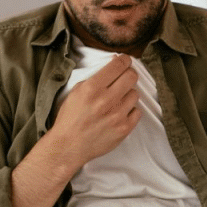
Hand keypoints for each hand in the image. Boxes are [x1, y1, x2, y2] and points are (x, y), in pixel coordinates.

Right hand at [49, 54, 141, 169]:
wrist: (69, 146)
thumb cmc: (70, 118)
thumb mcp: (76, 91)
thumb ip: (96, 77)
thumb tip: (114, 63)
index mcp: (92, 88)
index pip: (118, 65)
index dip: (124, 60)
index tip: (125, 61)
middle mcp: (106, 100)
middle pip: (131, 76)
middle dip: (129, 74)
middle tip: (124, 78)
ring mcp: (117, 115)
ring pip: (135, 94)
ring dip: (127, 95)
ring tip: (117, 101)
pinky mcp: (124, 128)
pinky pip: (137, 111)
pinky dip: (130, 111)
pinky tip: (119, 113)